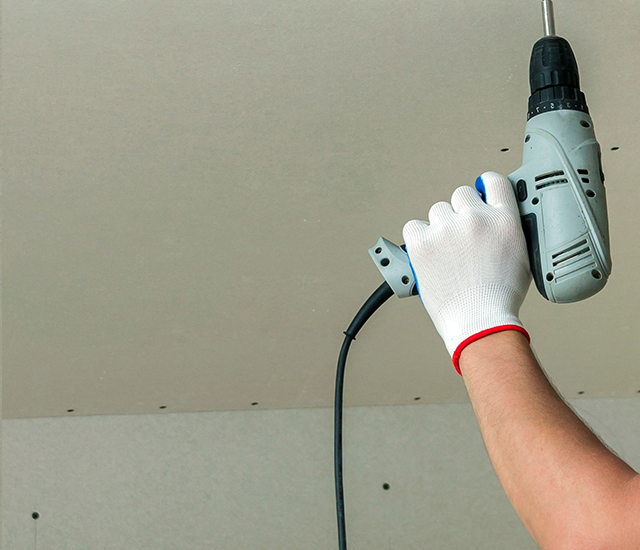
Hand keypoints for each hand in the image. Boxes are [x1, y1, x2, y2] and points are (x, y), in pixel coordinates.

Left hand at [403, 171, 531, 373]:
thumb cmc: (499, 297)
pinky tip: (427, 254)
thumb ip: (505, 229)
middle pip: (460, 195)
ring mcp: (447, 229)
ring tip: (445, 254)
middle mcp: (475, 218)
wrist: (479, 320)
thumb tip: (492, 218)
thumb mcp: (520, 254)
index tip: (478, 192)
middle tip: (460, 239)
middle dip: (459, 213)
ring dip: (439, 227)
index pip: (493, 181)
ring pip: (436, 211)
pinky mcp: (422, 242)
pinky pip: (413, 227)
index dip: (483, 186)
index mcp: (503, 219)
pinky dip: (417, 238)